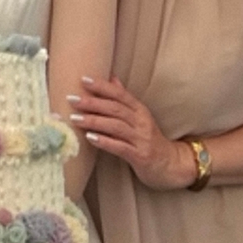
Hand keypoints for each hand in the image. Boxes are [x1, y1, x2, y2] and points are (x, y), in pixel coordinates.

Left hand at [68, 76, 195, 189]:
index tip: (83, 79)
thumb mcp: (139, 117)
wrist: (171, 164)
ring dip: (94, 121)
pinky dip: (104, 141)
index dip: (102, 86)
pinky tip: (90, 138)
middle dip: (92, 102)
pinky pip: (120, 147)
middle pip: (115, 108)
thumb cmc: (150, 140)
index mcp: (140, 110)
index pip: (120, 94)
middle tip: (72, 99)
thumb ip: (125, 99)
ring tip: (75, 118)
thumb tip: (112, 78)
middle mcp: (141, 122)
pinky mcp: (140, 156)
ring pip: (115, 126)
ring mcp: (141, 139)